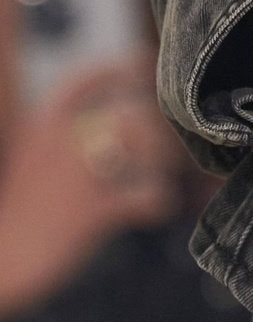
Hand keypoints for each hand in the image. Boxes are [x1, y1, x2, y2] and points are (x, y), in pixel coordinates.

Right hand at [0, 58, 179, 319]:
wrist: (0, 261)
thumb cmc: (18, 215)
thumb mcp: (32, 164)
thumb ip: (63, 144)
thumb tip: (108, 129)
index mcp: (41, 128)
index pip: (83, 81)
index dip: (118, 68)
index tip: (145, 60)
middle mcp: (62, 144)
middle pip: (130, 116)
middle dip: (155, 130)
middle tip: (166, 147)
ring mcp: (79, 176)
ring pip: (143, 149)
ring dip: (162, 160)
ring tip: (162, 174)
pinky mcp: (95, 212)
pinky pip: (145, 196)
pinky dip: (157, 200)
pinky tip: (157, 206)